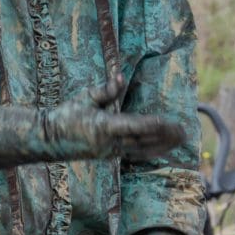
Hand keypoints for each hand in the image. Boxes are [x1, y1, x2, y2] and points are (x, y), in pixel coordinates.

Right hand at [41, 74, 183, 162]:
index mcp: (103, 127)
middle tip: (184, 131)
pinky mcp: (109, 156)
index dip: (152, 124)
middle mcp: (109, 143)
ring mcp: (110, 152)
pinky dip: (151, 151)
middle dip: (165, 136)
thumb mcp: (83, 97)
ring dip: (163, 146)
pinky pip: (135, 155)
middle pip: (142, 140)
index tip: (168, 122)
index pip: (132, 126)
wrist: (49, 139)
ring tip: (180, 140)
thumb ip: (105, 90)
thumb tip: (120, 78)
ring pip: (142, 150)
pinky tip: (163, 148)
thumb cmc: (66, 115)